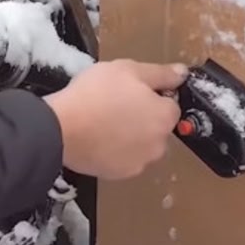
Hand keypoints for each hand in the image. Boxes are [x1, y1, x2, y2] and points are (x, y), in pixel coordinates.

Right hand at [45, 59, 188, 179]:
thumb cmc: (94, 94)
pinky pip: (123, 159)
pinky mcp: (120, 174)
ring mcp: (140, 162)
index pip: (170, 104)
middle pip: (156, 127)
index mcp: (164, 116)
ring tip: (102, 124)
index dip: (151, 96)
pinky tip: (97, 140)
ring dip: (130, 137)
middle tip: (114, 106)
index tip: (128, 92)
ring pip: (141, 145)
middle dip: (142, 118)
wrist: (60, 128)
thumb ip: (160, 73)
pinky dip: (115, 152)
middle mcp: (159, 143)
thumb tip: (183, 73)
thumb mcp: (126, 69)